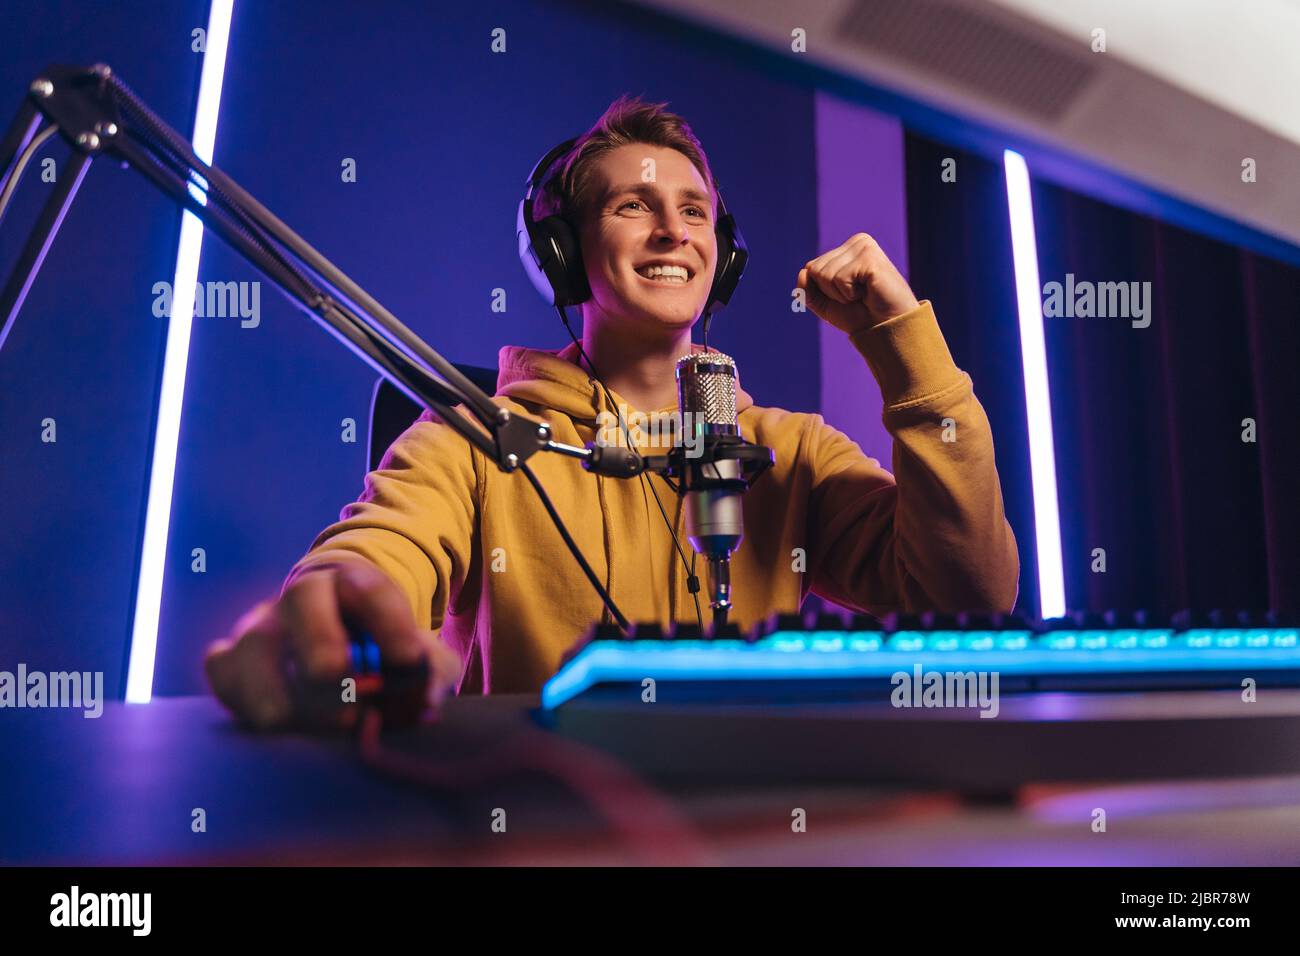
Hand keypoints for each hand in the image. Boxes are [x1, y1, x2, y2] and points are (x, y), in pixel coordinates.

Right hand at [204, 561, 460, 730]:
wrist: (337, 636)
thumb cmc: (384, 648)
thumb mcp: (420, 653)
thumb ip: (432, 670)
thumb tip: (422, 700)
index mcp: (355, 583)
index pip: (371, 591)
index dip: (391, 625)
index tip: (407, 662)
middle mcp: (304, 597)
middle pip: (304, 601)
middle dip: (323, 644)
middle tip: (347, 684)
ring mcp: (263, 626)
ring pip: (254, 645)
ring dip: (279, 688)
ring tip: (310, 722)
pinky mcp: (232, 659)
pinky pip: (222, 672)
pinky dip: (241, 699)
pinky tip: (277, 724)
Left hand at [797, 232, 919, 333]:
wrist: (886, 330)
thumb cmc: (860, 316)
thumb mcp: (826, 304)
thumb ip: (807, 289)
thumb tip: (803, 271)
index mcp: (847, 248)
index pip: (811, 268)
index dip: (824, 291)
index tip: (848, 296)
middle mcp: (857, 242)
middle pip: (815, 269)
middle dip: (831, 292)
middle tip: (857, 297)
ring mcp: (865, 247)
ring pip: (825, 274)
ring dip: (841, 294)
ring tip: (863, 295)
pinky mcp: (870, 258)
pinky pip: (839, 279)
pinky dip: (849, 294)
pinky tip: (868, 293)